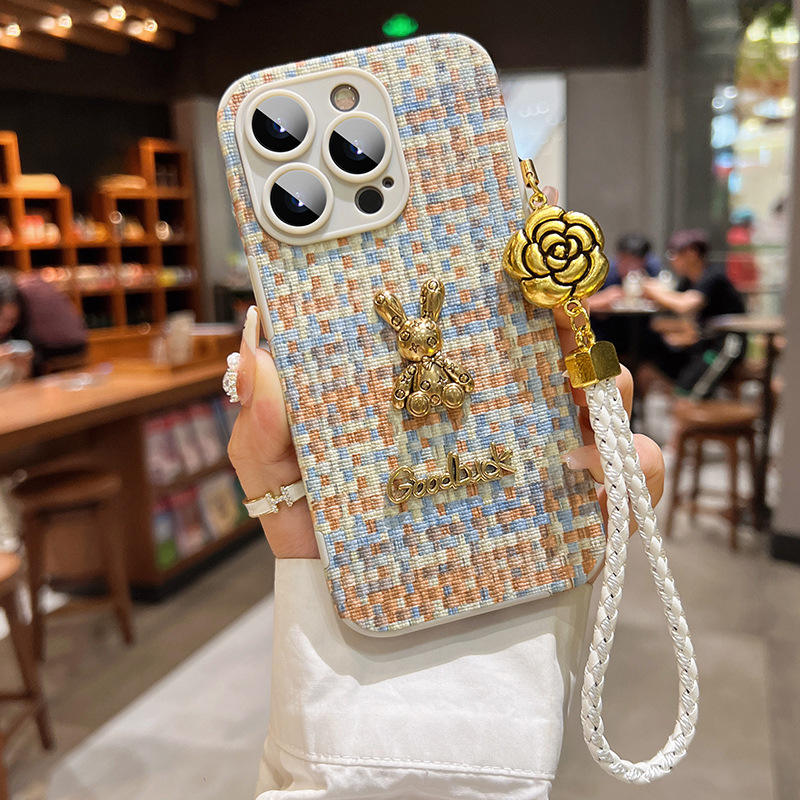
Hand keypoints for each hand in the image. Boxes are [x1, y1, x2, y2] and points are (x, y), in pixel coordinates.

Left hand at [227, 188, 664, 558]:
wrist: (374, 631)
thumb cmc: (328, 542)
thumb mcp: (280, 484)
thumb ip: (261, 427)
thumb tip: (256, 344)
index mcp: (424, 384)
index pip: (460, 310)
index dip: (480, 262)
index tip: (488, 220)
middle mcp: (489, 405)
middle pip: (541, 338)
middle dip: (558, 304)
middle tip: (549, 282)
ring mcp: (534, 454)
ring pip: (595, 394)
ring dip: (604, 375)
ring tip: (588, 378)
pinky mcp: (570, 513)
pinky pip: (624, 481)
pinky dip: (631, 465)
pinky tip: (604, 459)